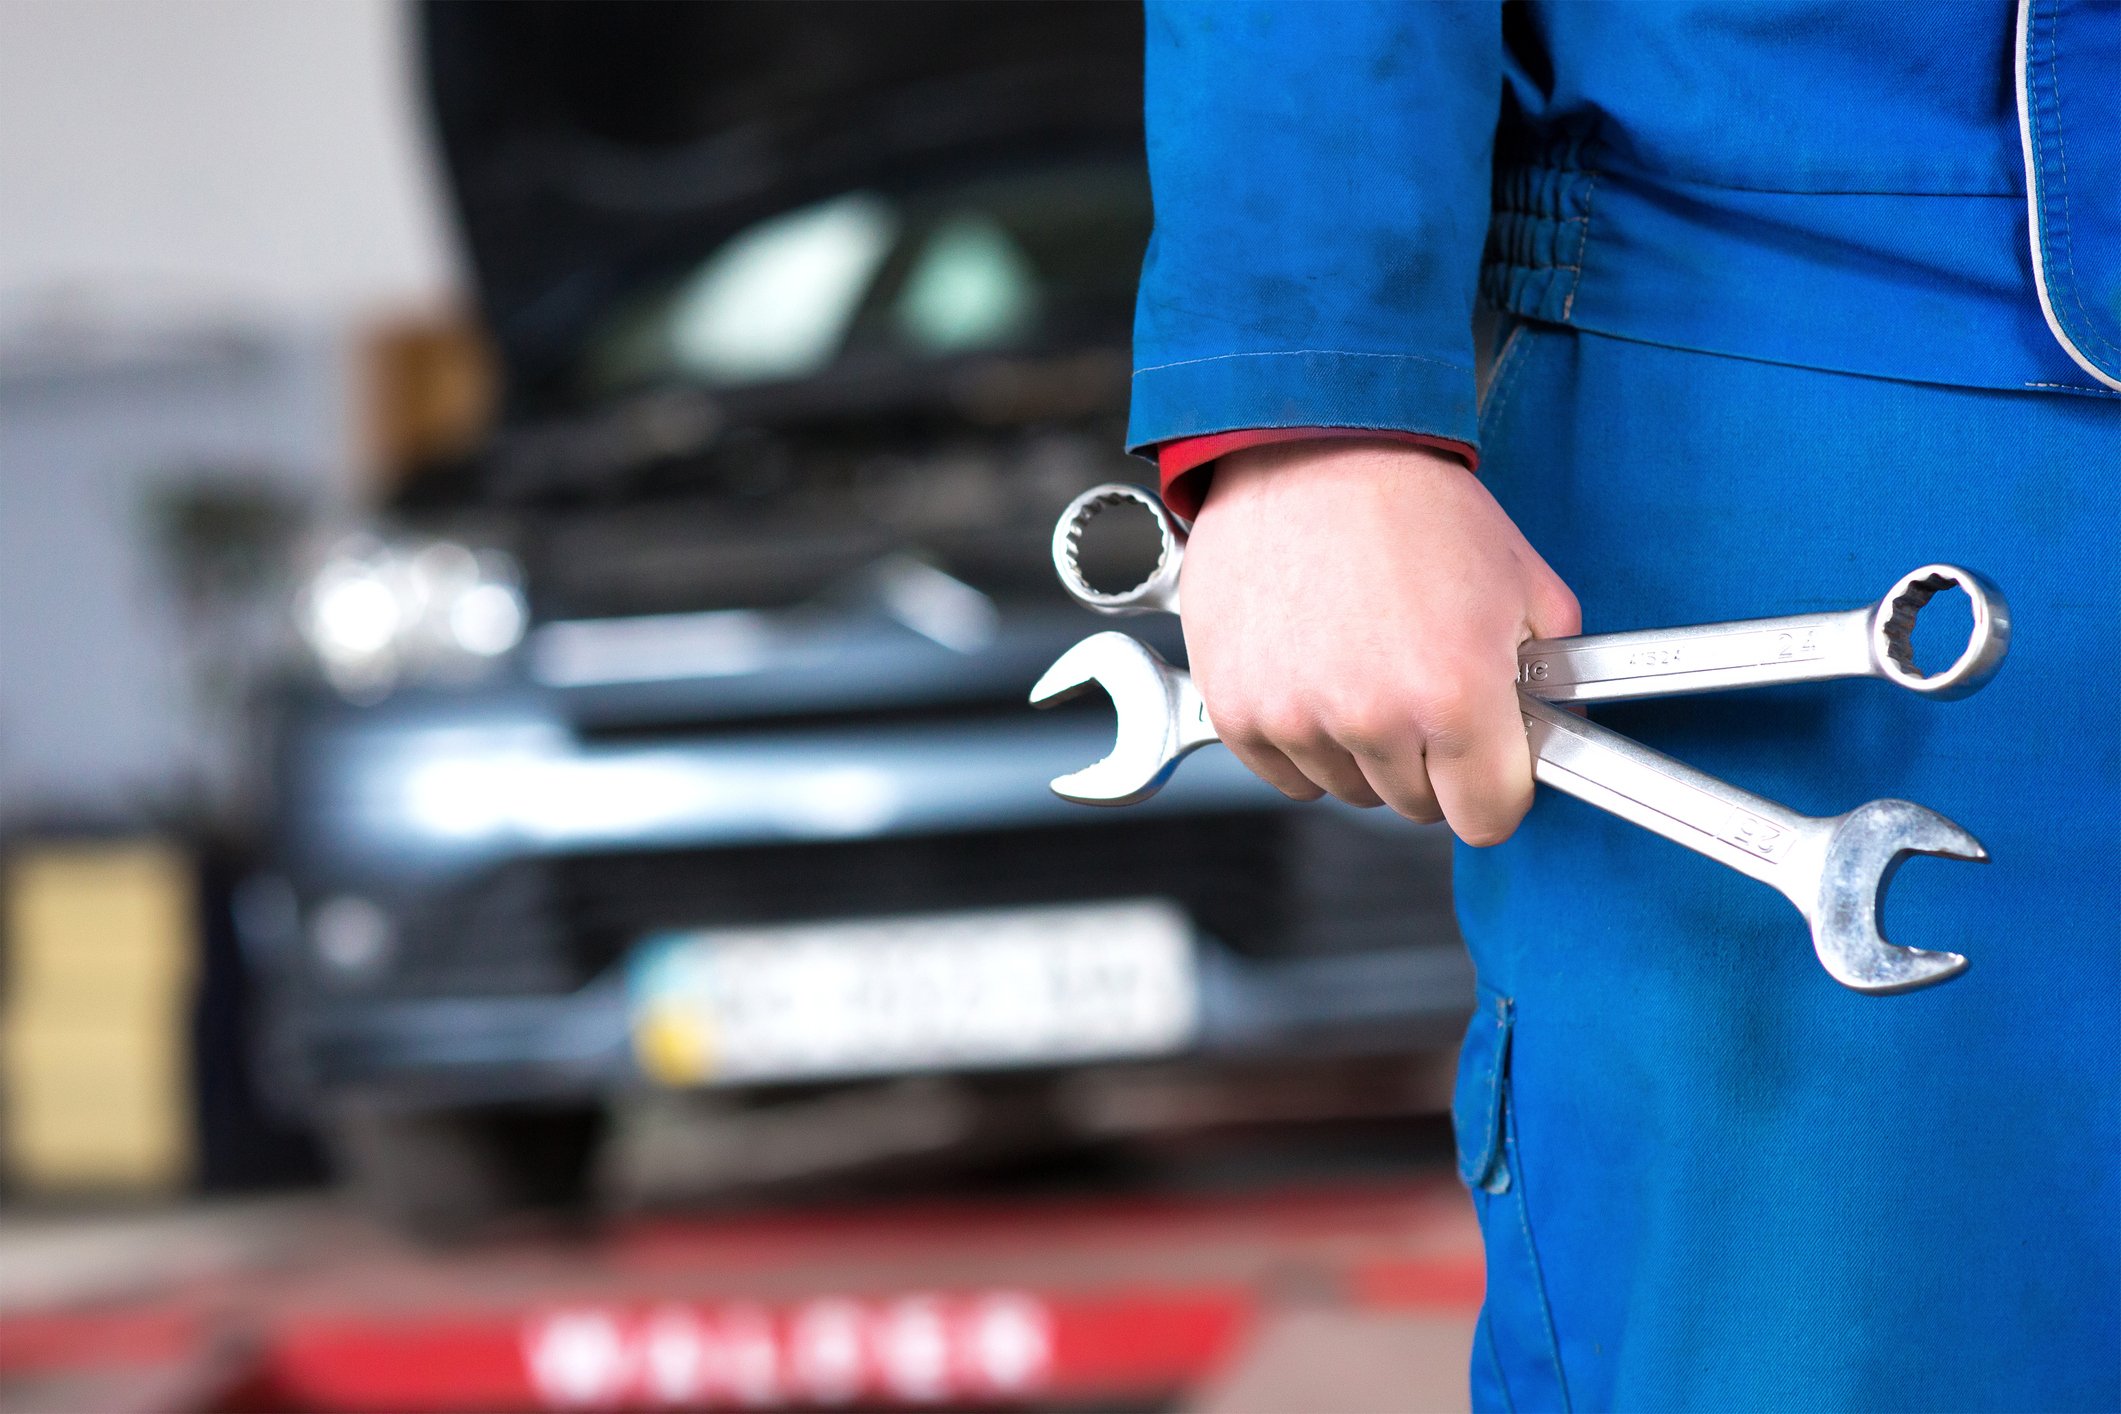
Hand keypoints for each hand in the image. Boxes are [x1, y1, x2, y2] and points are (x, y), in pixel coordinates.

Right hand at [1180, 440, 1580, 845]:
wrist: (1311, 450)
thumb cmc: (1411, 504)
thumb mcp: (1524, 580)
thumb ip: (1552, 674)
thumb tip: (1557, 731)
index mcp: (1454, 695)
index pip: (1487, 819)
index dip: (1495, 790)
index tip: (1486, 765)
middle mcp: (1371, 717)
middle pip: (1416, 807)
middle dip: (1429, 761)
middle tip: (1420, 684)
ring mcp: (1295, 718)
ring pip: (1348, 790)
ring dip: (1362, 749)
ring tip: (1362, 663)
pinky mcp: (1238, 710)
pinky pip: (1284, 773)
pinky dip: (1303, 739)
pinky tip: (1315, 672)